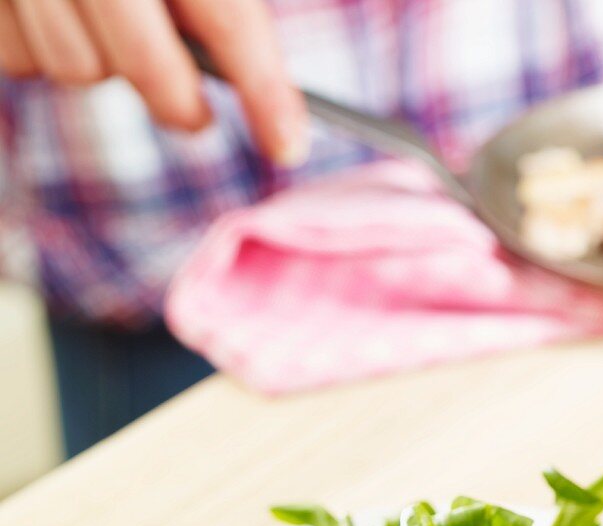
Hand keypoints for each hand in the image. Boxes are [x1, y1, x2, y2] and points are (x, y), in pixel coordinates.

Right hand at [0, 0, 307, 164]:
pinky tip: (59, 15)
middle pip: (142, 63)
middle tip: (198, 115)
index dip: (263, 88)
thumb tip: (256, 64)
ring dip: (104, 65)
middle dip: (178, 101)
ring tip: (112, 24)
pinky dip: (44, 51)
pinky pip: (20, 59)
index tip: (287, 143)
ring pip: (77, 67)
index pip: (227, 19)